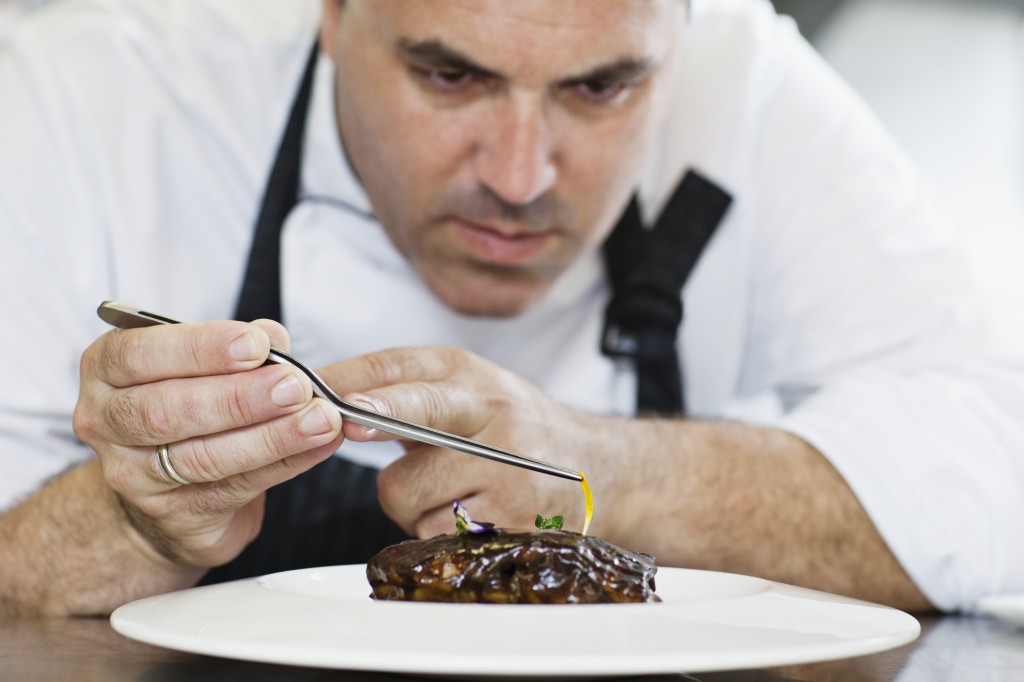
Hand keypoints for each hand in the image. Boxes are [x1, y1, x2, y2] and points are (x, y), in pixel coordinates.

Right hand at [72, 319, 343, 566]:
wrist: (163, 494)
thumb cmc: (186, 410)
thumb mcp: (202, 368)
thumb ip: (236, 351)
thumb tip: (274, 337)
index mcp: (108, 369)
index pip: (140, 354)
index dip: (201, 348)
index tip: (256, 344)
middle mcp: (107, 422)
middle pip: (168, 410)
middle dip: (240, 397)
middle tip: (295, 386)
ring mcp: (135, 476)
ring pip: (203, 457)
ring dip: (271, 436)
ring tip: (320, 419)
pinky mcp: (173, 516)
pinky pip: (236, 487)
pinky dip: (285, 462)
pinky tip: (319, 444)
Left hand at [318, 346, 601, 537]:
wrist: (598, 471)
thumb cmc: (517, 432)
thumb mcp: (471, 393)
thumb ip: (406, 393)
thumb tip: (320, 399)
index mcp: (470, 374)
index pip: (399, 366)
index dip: (350, 379)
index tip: (311, 385)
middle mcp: (491, 410)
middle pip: (420, 410)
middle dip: (377, 415)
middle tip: (345, 421)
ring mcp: (505, 464)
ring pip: (406, 490)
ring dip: (408, 501)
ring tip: (449, 490)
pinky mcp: (511, 516)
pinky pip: (433, 530)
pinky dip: (437, 529)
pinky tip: (470, 513)